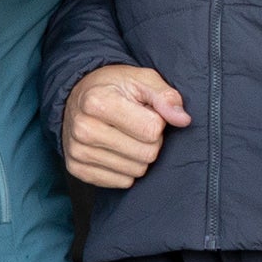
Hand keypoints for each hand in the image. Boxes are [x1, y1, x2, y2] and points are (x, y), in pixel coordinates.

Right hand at [63, 64, 188, 188]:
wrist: (78, 98)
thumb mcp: (142, 80)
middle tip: (137, 126)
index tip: (145, 111)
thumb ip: (165, 96)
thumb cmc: (114, 87)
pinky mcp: (78, 170)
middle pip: (146, 154)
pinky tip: (116, 150)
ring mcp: (78, 152)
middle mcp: (83, 129)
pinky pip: (122, 182)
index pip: (152, 130)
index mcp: (97, 102)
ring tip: (126, 136)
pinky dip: (126, 169)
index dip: (157, 121)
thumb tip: (183, 120)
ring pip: (136, 171)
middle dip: (150, 141)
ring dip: (139, 156)